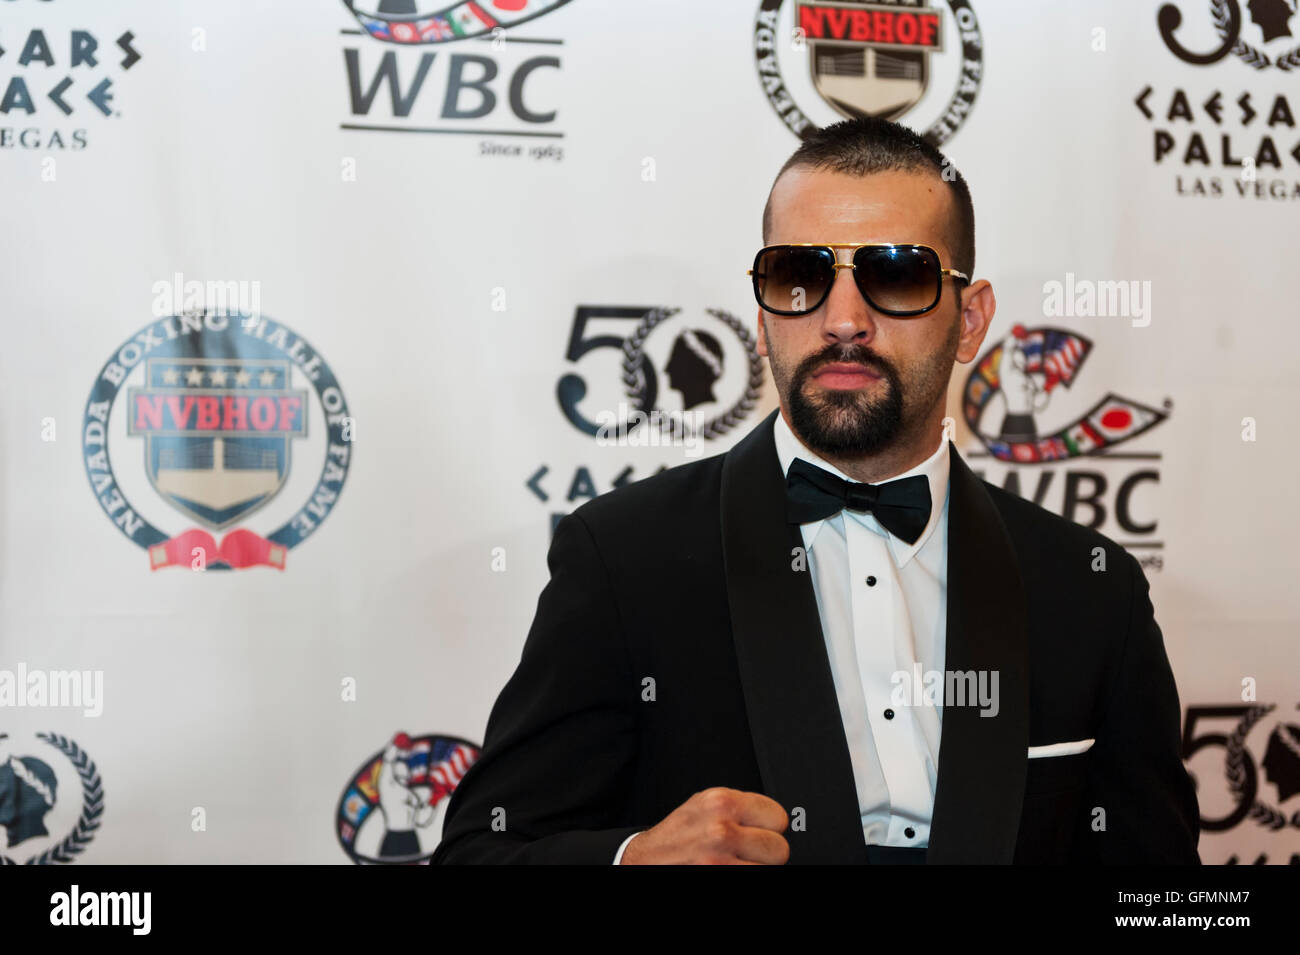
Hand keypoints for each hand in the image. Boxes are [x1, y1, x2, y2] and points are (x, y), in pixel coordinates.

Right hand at [620, 787, 789, 864]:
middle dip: (764, 853)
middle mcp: (721, 830)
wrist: (645, 860)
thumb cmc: (676, 835)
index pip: (778, 817)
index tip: (758, 831)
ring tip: (733, 862)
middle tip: (744, 852)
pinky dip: (742, 876)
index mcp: (721, 802)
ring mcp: (719, 861)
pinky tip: (726, 870)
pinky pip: (751, 879)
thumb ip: (738, 807)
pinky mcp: (718, 879)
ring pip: (767, 870)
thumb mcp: (703, 805)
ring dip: (753, 867)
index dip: (768, 827)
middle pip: (778, 848)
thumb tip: (773, 817)